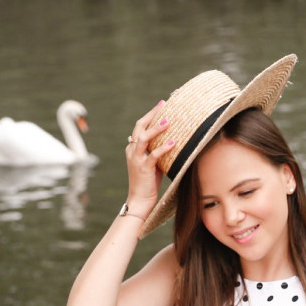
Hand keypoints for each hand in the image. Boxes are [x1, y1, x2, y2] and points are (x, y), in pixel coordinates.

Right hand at [122, 102, 173, 218]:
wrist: (139, 200)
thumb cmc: (147, 182)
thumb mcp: (152, 163)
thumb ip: (156, 152)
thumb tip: (171, 141)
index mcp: (132, 148)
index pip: (140, 126)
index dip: (150, 115)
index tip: (161, 105)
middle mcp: (132, 150)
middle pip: (140, 127)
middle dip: (152, 114)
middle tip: (164, 105)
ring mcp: (136, 159)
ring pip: (144, 138)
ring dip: (156, 129)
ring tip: (168, 121)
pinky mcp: (143, 168)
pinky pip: (153, 155)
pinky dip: (163, 148)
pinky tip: (173, 143)